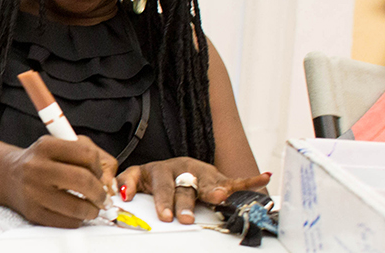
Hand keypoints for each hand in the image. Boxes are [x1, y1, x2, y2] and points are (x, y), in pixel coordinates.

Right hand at [0, 135, 117, 228]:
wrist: (9, 175)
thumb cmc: (40, 161)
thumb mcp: (59, 146)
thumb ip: (87, 155)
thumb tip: (109, 181)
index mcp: (46, 146)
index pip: (86, 154)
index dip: (99, 167)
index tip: (99, 174)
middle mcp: (37, 167)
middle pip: (83, 180)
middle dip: (100, 192)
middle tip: (103, 197)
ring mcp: (33, 191)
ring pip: (76, 206)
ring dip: (92, 210)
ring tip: (92, 207)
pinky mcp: (33, 212)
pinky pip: (65, 221)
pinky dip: (77, 219)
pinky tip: (75, 213)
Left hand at [117, 157, 269, 223]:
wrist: (169, 167)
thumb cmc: (153, 177)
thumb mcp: (135, 177)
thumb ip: (125, 182)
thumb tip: (120, 193)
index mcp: (160, 170)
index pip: (162, 187)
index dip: (163, 201)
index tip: (165, 216)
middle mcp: (182, 168)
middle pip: (184, 188)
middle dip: (185, 203)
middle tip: (186, 217)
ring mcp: (201, 172)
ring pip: (208, 182)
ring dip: (214, 190)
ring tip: (221, 195)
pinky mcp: (217, 176)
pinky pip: (235, 179)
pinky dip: (250, 180)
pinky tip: (264, 177)